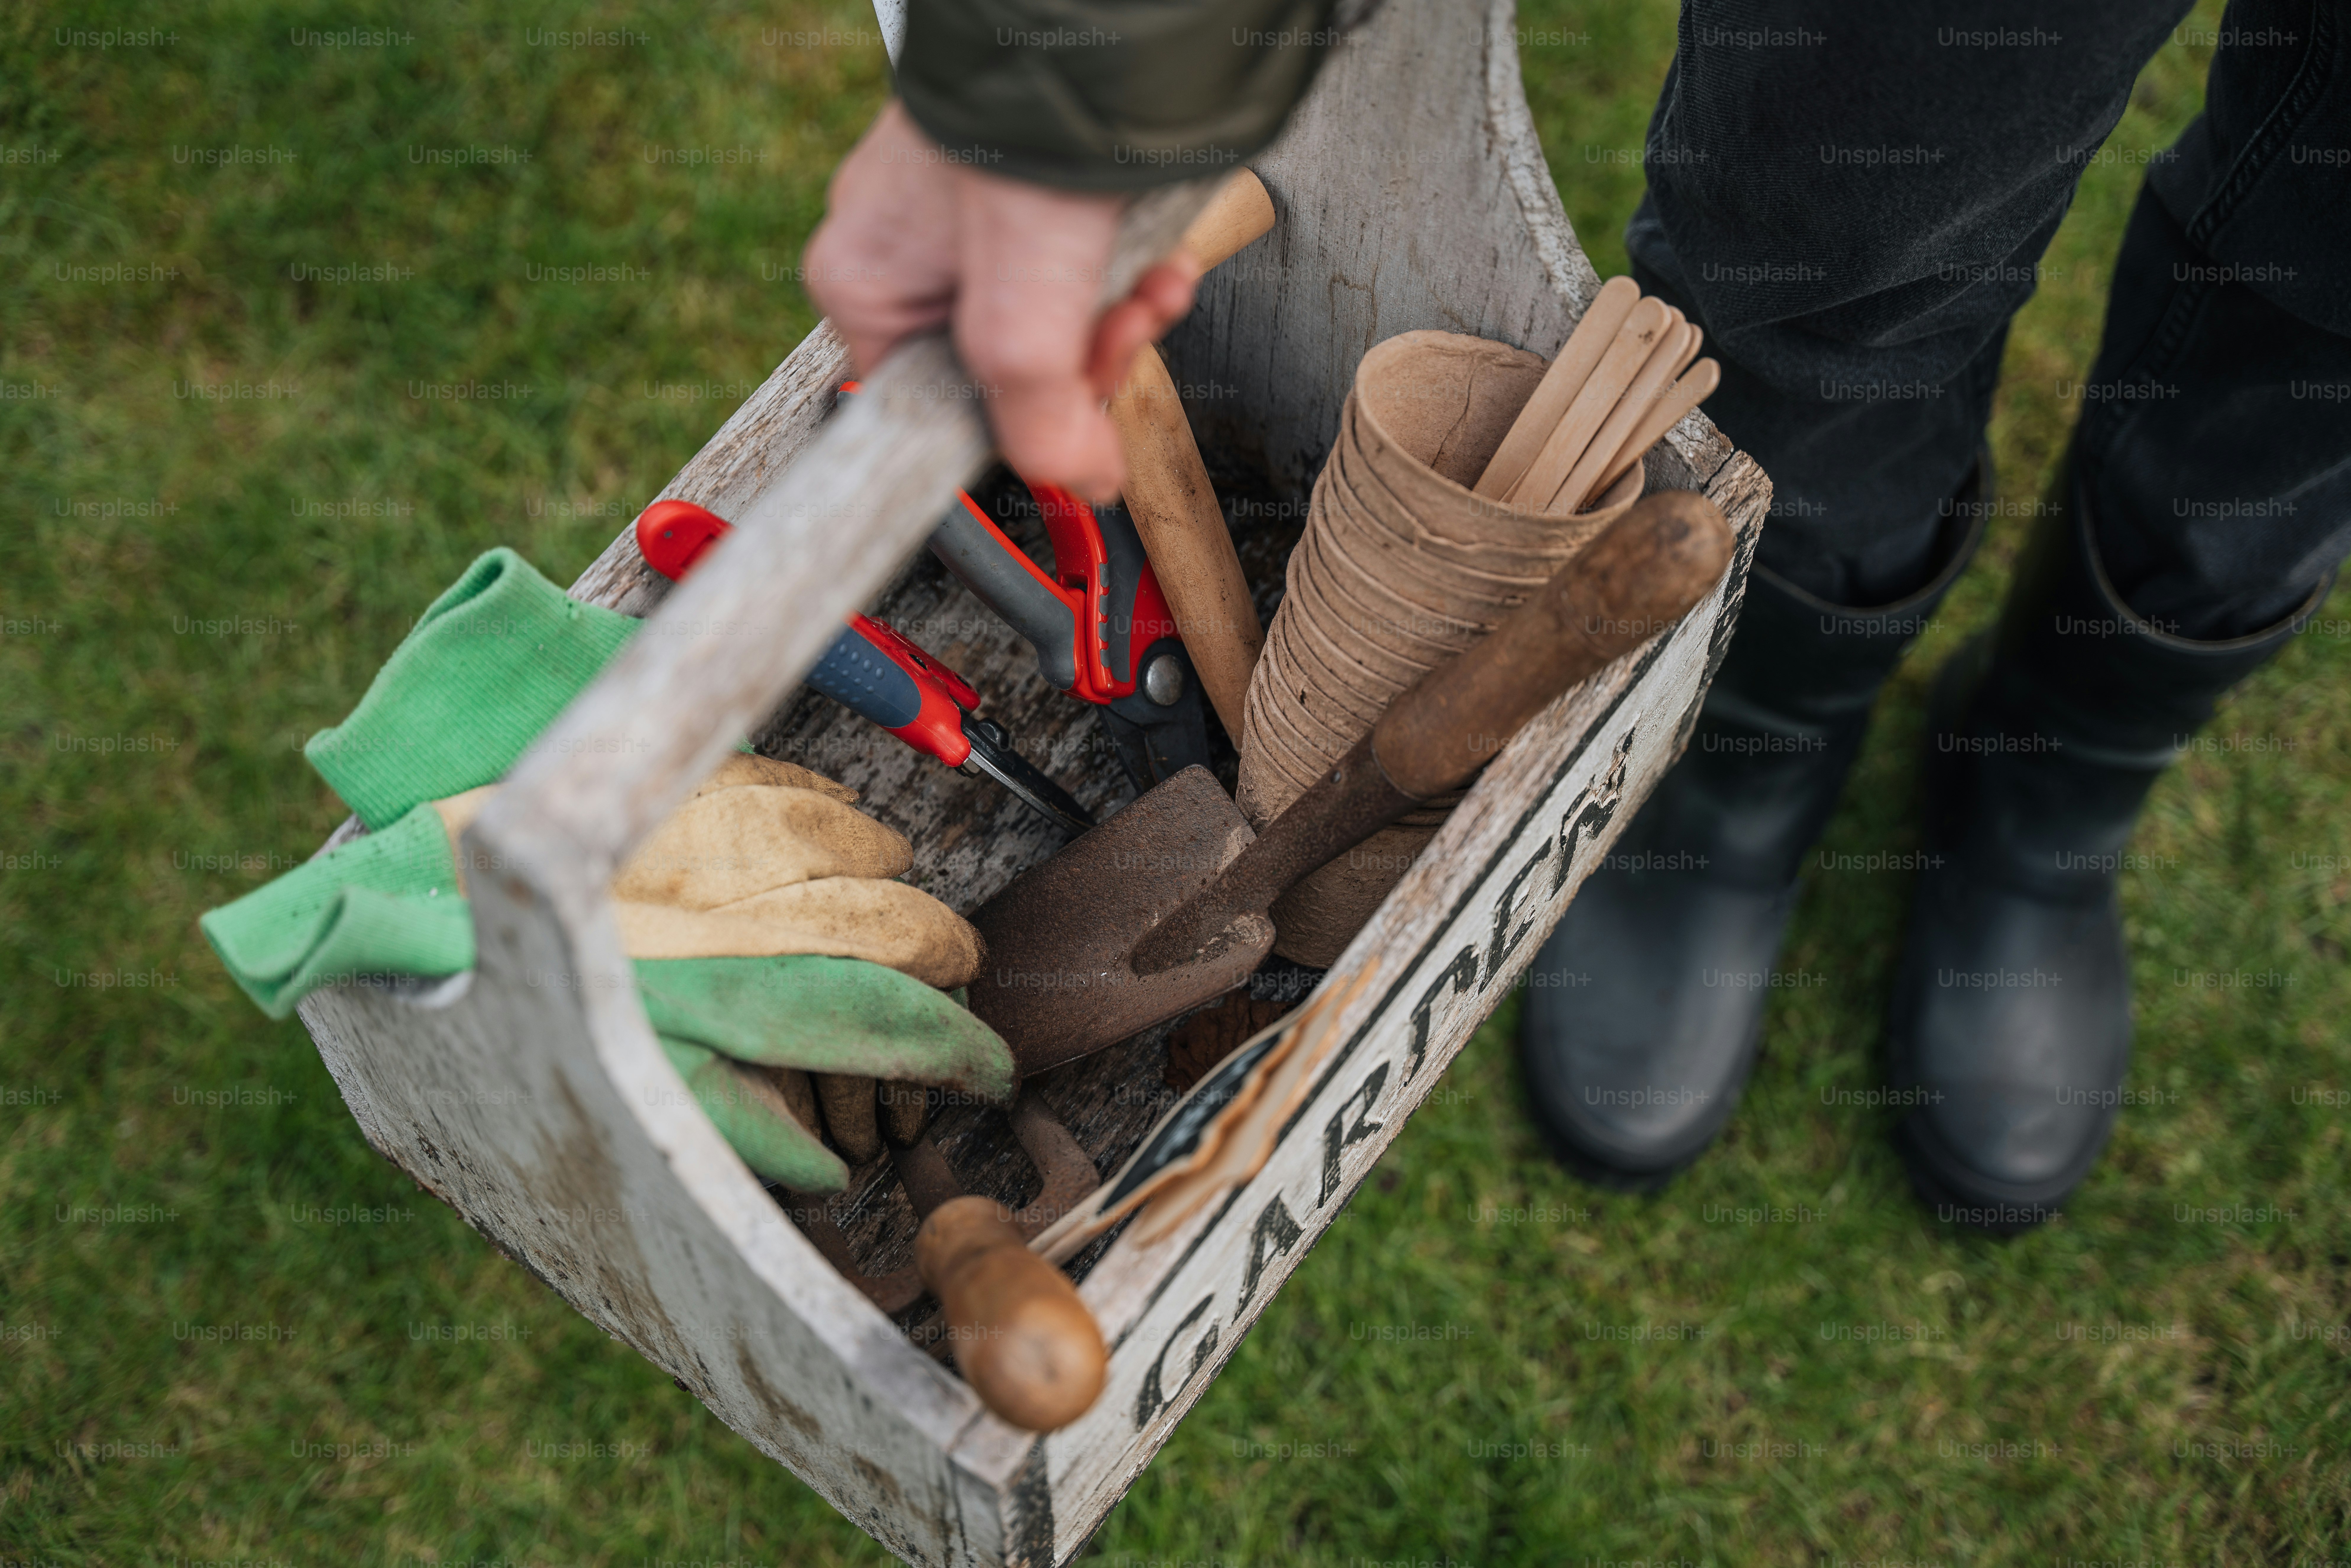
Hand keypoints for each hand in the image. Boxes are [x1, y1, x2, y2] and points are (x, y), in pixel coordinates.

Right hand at [804, 101, 1199, 499]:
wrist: (1100, 29)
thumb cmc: (1026, 143)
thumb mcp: (1022, 319)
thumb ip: (1039, 423)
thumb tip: (1081, 484)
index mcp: (863, 285)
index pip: (939, 415)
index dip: (1026, 430)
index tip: (1084, 419)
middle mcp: (903, 253)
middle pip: (1010, 370)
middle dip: (1088, 362)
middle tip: (1125, 331)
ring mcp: (965, 218)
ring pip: (1055, 320)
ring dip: (1119, 317)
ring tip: (1150, 285)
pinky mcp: (1026, 192)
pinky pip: (1080, 266)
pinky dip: (1128, 271)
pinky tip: (1154, 259)